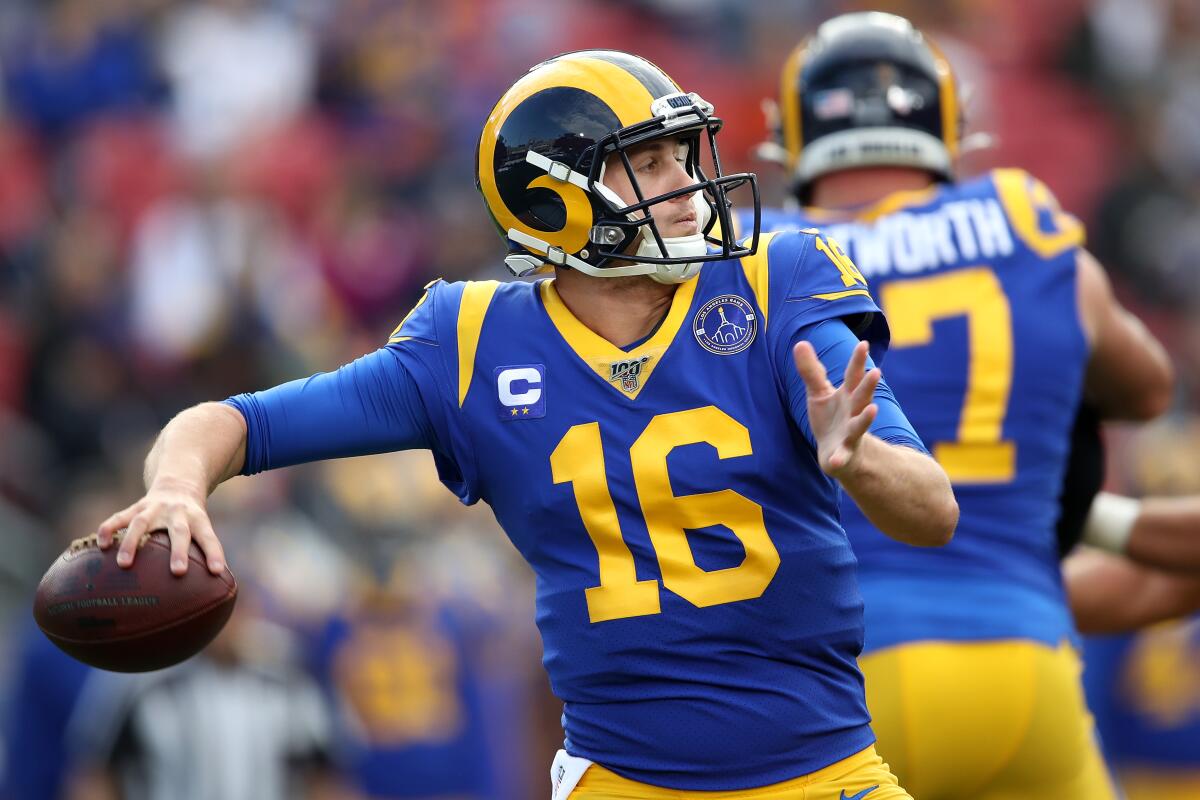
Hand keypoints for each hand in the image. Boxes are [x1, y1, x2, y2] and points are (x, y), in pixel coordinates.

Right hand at [96, 478, 225, 575]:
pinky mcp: (135, 507)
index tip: (217, 571)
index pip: (209, 537)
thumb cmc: (191, 520)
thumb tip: (211, 594)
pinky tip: (101, 546)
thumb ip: (204, 555)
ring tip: (124, 565)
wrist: (178, 484)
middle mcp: (178, 512)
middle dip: (179, 551)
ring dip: (132, 543)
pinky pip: (119, 518)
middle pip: (179, 531)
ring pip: (142, 523)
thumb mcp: (203, 529)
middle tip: (178, 572)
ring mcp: (155, 508)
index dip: (214, 553)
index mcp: (198, 520)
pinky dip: (108, 530)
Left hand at [793, 339, 880, 476]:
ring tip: (873, 409)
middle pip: (861, 397)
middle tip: (877, 371)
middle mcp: (853, 412)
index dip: (858, 360)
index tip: (863, 344)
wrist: (837, 454)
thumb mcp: (818, 393)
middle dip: (869, 385)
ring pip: (860, 425)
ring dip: (866, 418)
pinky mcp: (842, 454)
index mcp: (847, 395)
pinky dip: (840, 459)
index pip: (853, 375)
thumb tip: (800, 343)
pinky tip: (835, 462)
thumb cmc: (830, 418)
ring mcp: (850, 434)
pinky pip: (842, 457)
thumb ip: (811, 370)